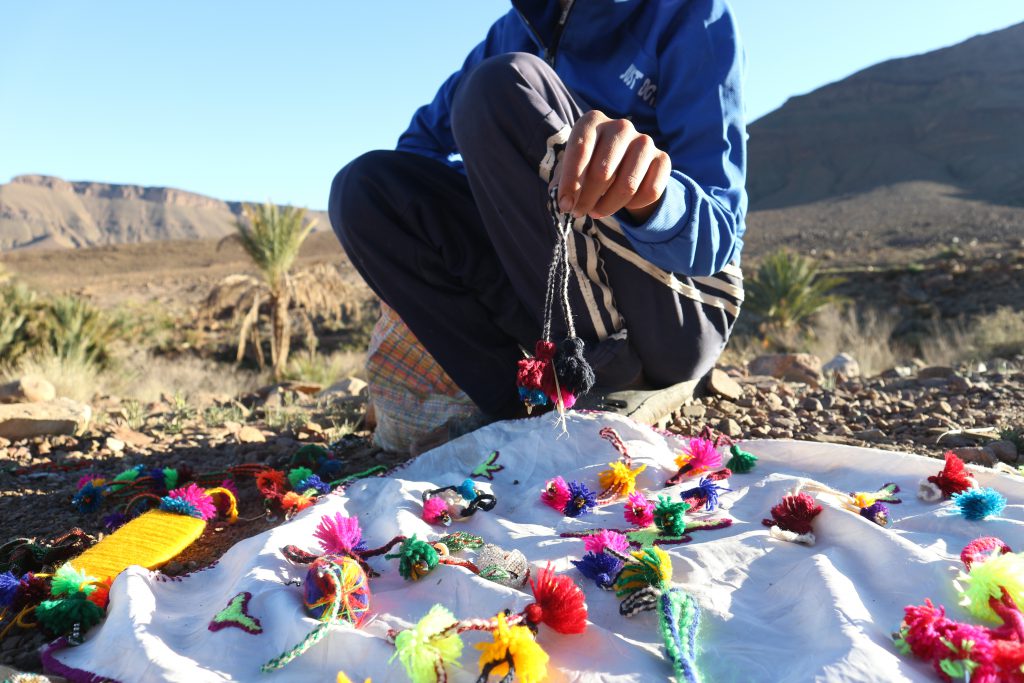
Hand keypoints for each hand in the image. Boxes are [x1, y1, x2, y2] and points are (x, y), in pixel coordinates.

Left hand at [553, 110, 670, 222]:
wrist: (623, 162)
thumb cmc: (589, 164)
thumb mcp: (571, 168)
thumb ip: (564, 183)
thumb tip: (565, 202)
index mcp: (593, 121)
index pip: (580, 150)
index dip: (570, 182)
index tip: (565, 205)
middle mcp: (620, 126)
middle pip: (603, 172)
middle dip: (587, 199)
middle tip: (579, 212)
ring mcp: (644, 141)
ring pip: (627, 186)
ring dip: (608, 206)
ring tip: (596, 211)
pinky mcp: (662, 158)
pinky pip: (650, 191)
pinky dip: (633, 205)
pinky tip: (623, 203)